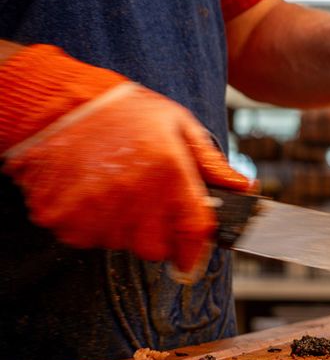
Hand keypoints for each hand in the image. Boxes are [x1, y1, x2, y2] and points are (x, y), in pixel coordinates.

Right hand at [0, 46, 252, 272]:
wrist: (57, 102)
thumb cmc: (122, 111)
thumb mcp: (178, 125)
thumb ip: (210, 163)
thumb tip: (243, 186)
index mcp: (168, 172)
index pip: (192, 232)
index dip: (195, 251)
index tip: (192, 257)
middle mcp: (133, 196)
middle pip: (155, 247)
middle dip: (157, 234)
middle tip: (146, 204)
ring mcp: (93, 210)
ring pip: (120, 243)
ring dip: (122, 226)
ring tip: (114, 187)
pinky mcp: (61, 218)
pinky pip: (85, 237)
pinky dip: (90, 222)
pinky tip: (90, 191)